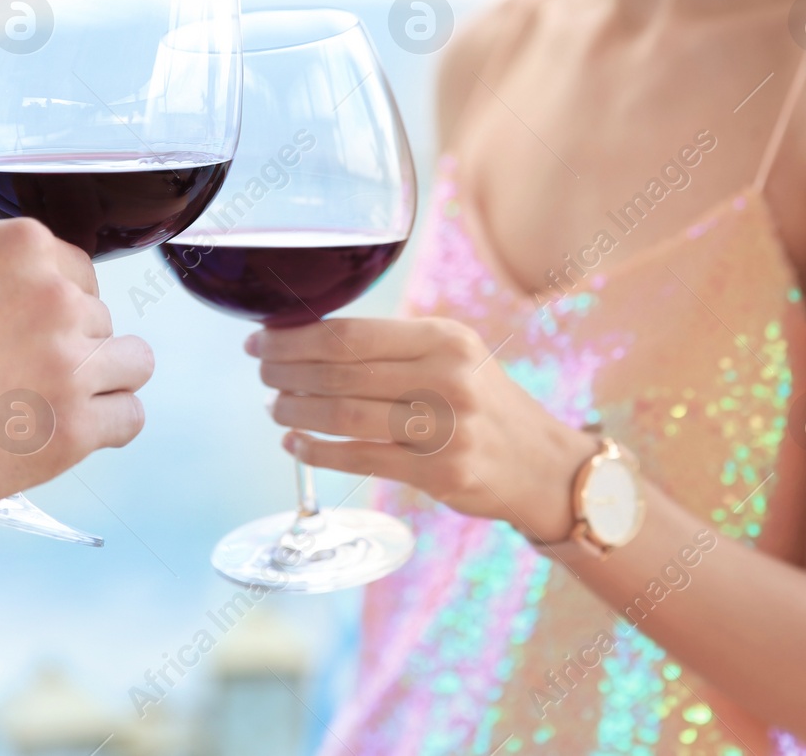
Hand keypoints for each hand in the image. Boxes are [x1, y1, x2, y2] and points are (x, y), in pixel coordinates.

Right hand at [0, 217, 152, 521]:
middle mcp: (56, 296)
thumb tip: (33, 297)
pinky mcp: (72, 429)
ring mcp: (69, 363)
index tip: (18, 338)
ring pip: (133, 363)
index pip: (78, 273)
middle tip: (12, 381)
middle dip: (67, 346)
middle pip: (100, 319)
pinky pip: (129, 418)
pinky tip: (66, 434)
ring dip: (99, 382)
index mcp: (21, 246)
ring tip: (49, 406)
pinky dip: (104, 426)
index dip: (50, 309)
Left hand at [250, 317, 593, 541]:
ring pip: (344, 416)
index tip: (262, 339)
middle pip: (340, 372)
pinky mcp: (440, 473)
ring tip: (274, 407)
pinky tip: (294, 443)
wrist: (544, 465)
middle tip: (261, 373)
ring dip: (295, 411)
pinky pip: (359, 458)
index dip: (295, 338)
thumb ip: (393, 347)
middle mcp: (447, 378)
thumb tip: (307, 340)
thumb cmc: (483, 404)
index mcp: (445, 338)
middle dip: (286, 372)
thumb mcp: (454, 356)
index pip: (351, 333)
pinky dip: (317, 452)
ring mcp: (445, 428)